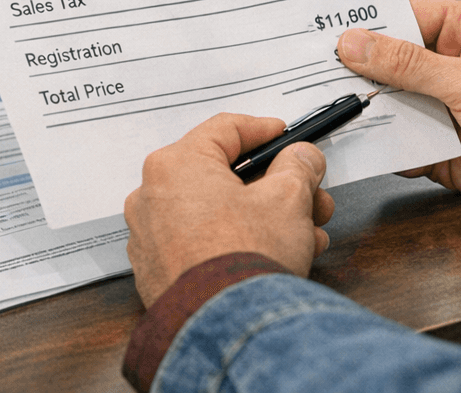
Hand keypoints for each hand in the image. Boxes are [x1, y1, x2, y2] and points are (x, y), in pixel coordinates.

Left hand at [124, 113, 334, 305]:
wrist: (224, 331)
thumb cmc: (244, 259)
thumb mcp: (289, 198)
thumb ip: (298, 166)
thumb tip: (302, 159)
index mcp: (176, 165)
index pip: (225, 129)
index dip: (265, 130)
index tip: (288, 138)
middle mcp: (152, 197)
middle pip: (224, 175)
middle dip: (275, 186)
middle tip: (308, 194)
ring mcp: (151, 238)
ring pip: (217, 212)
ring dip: (264, 217)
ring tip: (305, 234)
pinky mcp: (158, 273)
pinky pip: (202, 242)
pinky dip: (236, 242)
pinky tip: (274, 255)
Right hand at [337, 0, 460, 210]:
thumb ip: (408, 65)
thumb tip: (357, 43)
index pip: (400, 18)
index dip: (363, 26)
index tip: (322, 32)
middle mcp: (450, 65)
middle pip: (389, 64)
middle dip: (357, 72)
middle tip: (312, 74)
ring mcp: (445, 106)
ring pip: (392, 105)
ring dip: (368, 111)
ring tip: (327, 111)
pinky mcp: (443, 145)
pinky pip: (403, 144)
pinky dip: (384, 147)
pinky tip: (361, 146)